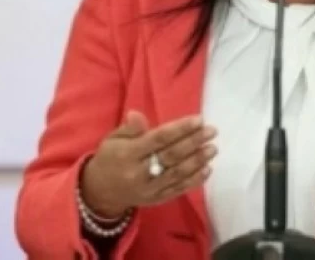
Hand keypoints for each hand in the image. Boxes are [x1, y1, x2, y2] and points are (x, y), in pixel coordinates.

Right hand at [79, 110, 216, 217]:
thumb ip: (128, 129)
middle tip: (212, 131)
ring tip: (212, 148)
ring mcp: (149, 189)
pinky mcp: (157, 200)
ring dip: (198, 161)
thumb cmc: (110, 159)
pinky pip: (178, 190)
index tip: (199, 120)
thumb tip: (137, 114)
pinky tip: (207, 169)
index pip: (158, 139)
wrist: (101, 193)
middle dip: (194, 142)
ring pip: (177, 174)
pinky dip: (194, 180)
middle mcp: (139, 172)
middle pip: (171, 156)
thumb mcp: (112, 140)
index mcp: (127, 154)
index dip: (180, 129)